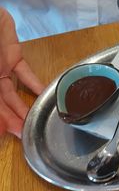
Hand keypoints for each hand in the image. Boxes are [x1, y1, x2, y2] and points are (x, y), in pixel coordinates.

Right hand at [0, 8, 43, 137]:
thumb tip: (0, 125)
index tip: (6, 133)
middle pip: (0, 103)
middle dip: (11, 119)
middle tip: (24, 134)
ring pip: (11, 93)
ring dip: (22, 107)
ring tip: (32, 120)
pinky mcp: (13, 56)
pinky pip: (24, 73)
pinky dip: (33, 84)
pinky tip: (42, 95)